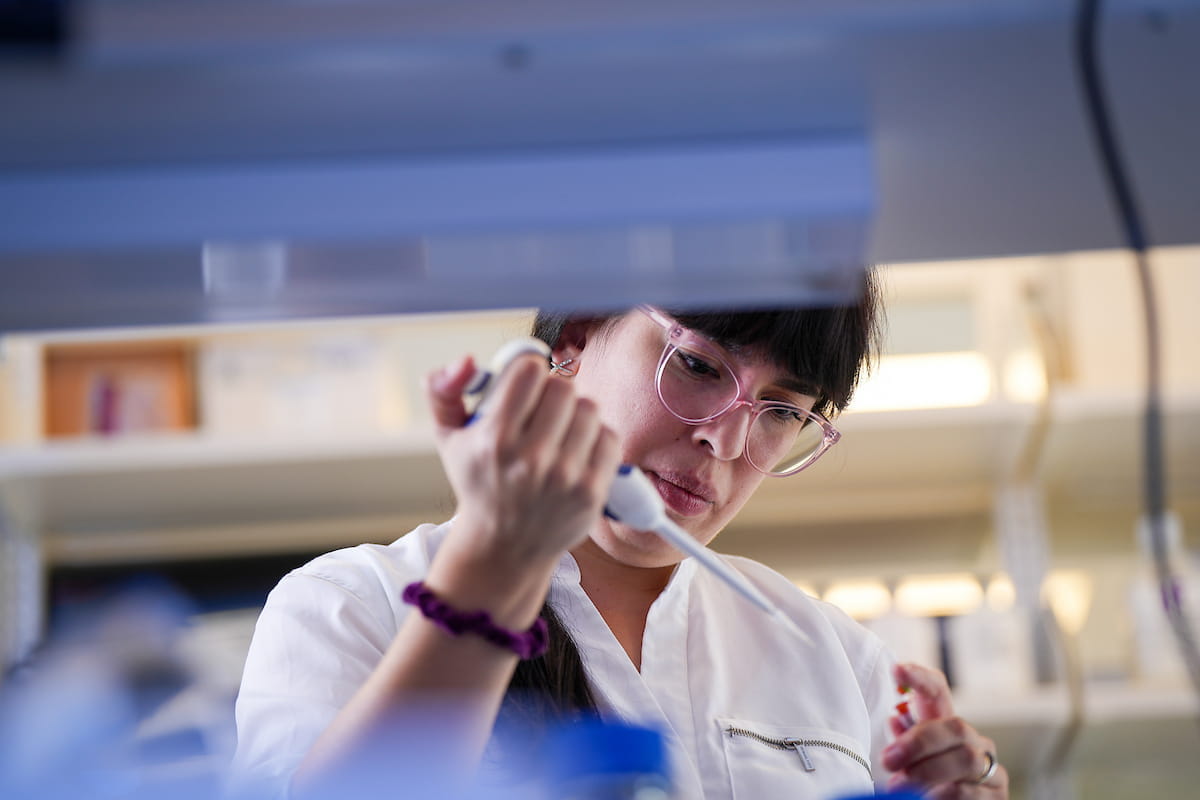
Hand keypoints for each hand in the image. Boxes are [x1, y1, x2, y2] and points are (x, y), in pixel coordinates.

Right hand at [424, 352, 621, 569]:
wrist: (504, 547)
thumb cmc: (479, 483)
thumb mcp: (448, 438)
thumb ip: (443, 390)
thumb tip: (467, 359)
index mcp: (493, 439)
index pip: (530, 370)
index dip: (529, 370)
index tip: (526, 385)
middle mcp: (530, 459)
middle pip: (564, 386)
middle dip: (554, 392)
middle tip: (543, 411)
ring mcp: (564, 477)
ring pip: (589, 409)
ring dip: (576, 415)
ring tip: (560, 433)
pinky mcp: (591, 492)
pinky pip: (609, 438)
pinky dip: (596, 439)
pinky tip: (577, 452)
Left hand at [882, 663, 1008, 798]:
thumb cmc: (924, 786)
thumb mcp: (909, 761)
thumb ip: (905, 742)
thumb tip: (895, 720)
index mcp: (943, 727)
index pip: (938, 691)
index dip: (919, 677)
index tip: (896, 669)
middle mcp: (972, 741)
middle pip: (954, 726)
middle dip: (919, 742)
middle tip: (888, 760)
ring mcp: (989, 766)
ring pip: (966, 758)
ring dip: (928, 772)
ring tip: (900, 786)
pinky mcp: (998, 793)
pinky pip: (972, 790)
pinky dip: (944, 794)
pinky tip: (927, 798)